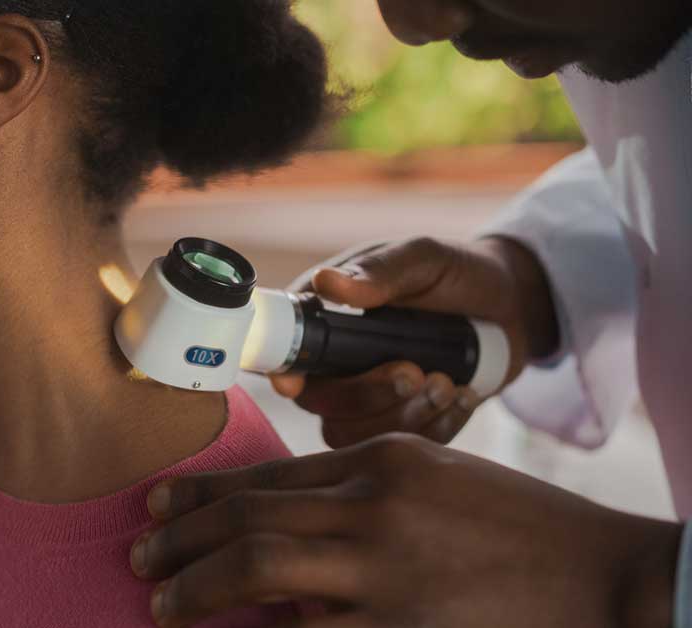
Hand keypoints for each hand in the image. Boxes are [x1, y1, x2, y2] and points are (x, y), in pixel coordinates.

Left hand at [132, 435, 681, 627]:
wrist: (602, 578)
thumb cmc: (514, 525)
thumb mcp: (431, 478)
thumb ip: (354, 491)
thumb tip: (278, 522)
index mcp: (380, 461)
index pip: (264, 477)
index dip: (199, 495)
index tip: (157, 508)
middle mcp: (374, 508)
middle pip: (248, 521)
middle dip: (181, 543)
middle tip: (140, 559)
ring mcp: (385, 573)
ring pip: (261, 574)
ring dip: (198, 590)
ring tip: (162, 603)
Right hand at [271, 236, 558, 446]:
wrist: (512, 307)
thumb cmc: (458, 273)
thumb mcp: (424, 260)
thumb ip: (381, 272)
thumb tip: (327, 282)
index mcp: (327, 318)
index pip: (284, 353)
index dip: (281, 373)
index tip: (295, 385)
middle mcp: (337, 364)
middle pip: (319, 403)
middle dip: (366, 395)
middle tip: (415, 370)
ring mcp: (367, 399)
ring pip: (354, 435)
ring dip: (403, 416)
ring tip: (447, 383)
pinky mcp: (401, 423)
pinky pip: (400, 448)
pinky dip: (436, 428)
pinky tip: (463, 397)